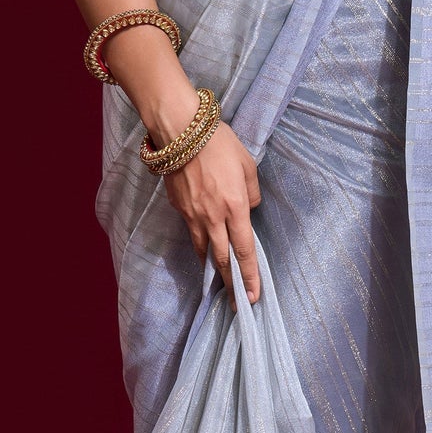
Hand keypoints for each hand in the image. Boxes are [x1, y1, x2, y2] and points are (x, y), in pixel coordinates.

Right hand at [162, 119, 261, 306]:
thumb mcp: (248, 164)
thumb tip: (251, 207)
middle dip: (231, 282)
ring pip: (203, 248)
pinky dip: (198, 240)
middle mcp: (213, 217)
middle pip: (222, 259)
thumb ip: (254, 191)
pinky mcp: (178, 206)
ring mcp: (192, 214)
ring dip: (212, 265)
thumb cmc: (219, 143)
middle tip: (237, 301)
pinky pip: (191, 229)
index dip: (249, 277)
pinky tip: (202, 242)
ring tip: (218, 278)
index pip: (244, 252)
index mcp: (235, 208)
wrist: (180, 131)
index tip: (253, 297)